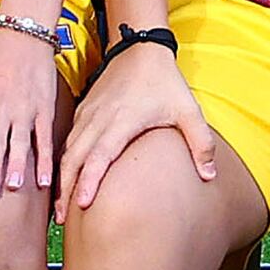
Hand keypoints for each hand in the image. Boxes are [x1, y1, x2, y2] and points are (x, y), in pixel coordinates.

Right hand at [58, 39, 220, 218]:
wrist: (139, 49)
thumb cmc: (164, 81)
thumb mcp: (187, 109)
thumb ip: (200, 142)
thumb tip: (209, 176)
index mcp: (122, 121)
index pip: (100, 154)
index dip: (90, 180)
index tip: (83, 204)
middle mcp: (99, 120)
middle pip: (75, 159)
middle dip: (66, 190)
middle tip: (63, 220)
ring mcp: (87, 116)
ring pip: (67, 152)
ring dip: (61, 180)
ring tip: (60, 210)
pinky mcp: (83, 113)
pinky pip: (67, 142)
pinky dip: (62, 164)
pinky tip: (63, 183)